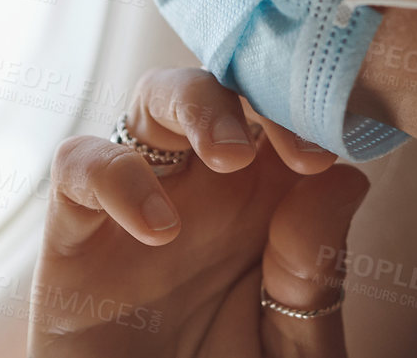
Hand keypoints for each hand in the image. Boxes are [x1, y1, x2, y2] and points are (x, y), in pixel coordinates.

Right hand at [30, 67, 370, 356]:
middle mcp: (204, 190)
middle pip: (223, 86)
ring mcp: (138, 201)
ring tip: (228, 156)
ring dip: (192, 103)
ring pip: (152, 98)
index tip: (327, 154)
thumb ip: (316, 278)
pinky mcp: (75, 231)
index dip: (308, 114)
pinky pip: (78, 163)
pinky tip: (158, 230)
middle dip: (256, 92)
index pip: (286, 118)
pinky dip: (115, 176)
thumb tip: (341, 179)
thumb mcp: (294, 351)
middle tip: (289, 146)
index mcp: (267, 205)